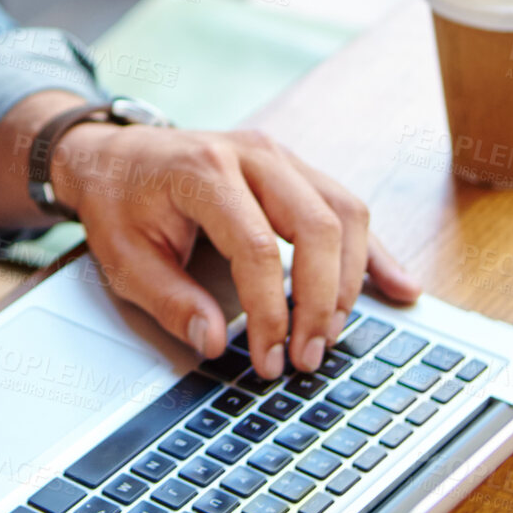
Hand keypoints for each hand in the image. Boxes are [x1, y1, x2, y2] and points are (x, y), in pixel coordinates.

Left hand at [50, 123, 420, 376]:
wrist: (114, 154)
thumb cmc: (118, 201)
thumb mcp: (122, 257)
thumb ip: (168, 301)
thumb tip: (214, 342)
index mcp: (204, 170)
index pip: (259, 247)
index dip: (272, 311)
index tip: (269, 358)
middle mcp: (251, 154)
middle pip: (318, 226)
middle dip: (321, 301)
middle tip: (307, 356)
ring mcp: (279, 157)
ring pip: (344, 213)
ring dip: (348, 281)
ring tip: (329, 335)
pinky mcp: (295, 170)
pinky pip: (347, 208)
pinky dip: (373, 252)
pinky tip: (398, 287)